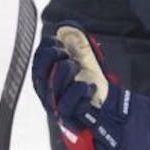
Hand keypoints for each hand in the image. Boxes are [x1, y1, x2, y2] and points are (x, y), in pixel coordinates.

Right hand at [32, 24, 129, 149]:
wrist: (111, 116)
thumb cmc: (94, 88)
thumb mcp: (88, 65)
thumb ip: (79, 47)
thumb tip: (68, 28)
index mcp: (49, 79)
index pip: (38, 62)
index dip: (45, 48)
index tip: (58, 40)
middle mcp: (49, 94)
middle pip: (39, 74)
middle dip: (50, 58)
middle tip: (65, 52)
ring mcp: (58, 108)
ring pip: (52, 89)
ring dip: (63, 72)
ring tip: (76, 65)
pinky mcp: (70, 121)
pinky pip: (68, 106)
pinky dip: (79, 91)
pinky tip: (90, 85)